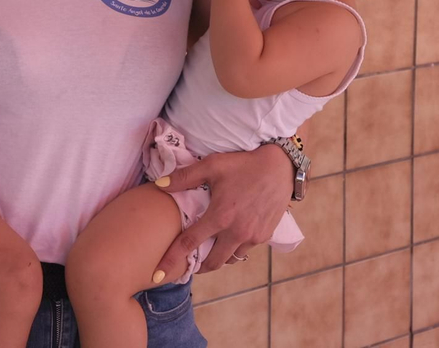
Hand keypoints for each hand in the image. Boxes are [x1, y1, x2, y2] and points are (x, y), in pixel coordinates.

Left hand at [154, 143, 292, 279]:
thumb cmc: (243, 164)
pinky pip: (244, 251)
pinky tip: (230, 239)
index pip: (189, 244)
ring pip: (230, 259)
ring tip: (209, 250)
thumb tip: (159, 185)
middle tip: (189, 264)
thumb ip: (184, 177)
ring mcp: (252, 236)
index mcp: (220, 216)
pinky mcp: (264, 236)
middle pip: (212, 262)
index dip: (171, 261)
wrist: (280, 167)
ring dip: (218, 258)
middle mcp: (236, 232)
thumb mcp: (212, 165)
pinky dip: (234, 250)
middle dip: (198, 267)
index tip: (157, 275)